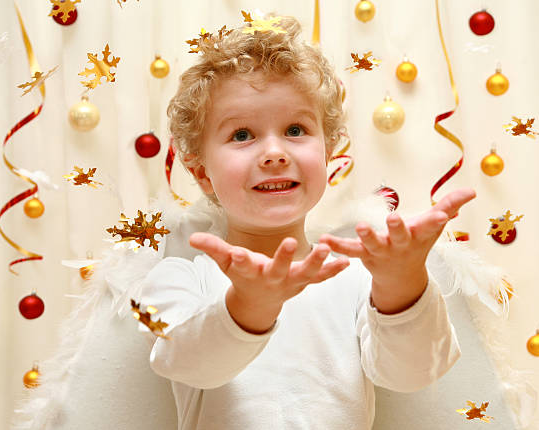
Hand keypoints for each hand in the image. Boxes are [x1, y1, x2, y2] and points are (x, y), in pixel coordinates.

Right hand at [189, 233, 349, 332]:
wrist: (259, 301)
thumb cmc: (243, 275)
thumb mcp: (226, 263)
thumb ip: (212, 249)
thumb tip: (192, 238)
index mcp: (251, 273)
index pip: (242, 265)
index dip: (240, 260)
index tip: (238, 254)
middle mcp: (272, 278)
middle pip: (278, 269)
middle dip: (284, 257)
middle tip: (292, 242)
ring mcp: (291, 282)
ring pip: (305, 274)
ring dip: (316, 263)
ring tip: (325, 248)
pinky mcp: (305, 282)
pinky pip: (321, 278)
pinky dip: (333, 272)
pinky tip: (346, 263)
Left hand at [318, 188, 475, 313]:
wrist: (401, 276)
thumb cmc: (418, 242)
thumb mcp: (435, 225)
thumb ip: (450, 205)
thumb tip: (472, 191)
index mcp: (419, 235)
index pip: (431, 226)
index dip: (436, 220)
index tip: (441, 214)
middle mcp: (401, 244)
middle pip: (400, 236)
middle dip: (398, 228)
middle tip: (394, 218)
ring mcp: (382, 251)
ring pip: (374, 245)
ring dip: (368, 237)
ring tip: (361, 227)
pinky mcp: (364, 255)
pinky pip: (349, 250)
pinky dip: (337, 246)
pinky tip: (323, 239)